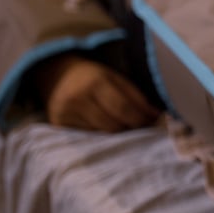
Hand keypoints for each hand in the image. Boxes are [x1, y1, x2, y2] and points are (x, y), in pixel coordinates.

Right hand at [35, 54, 158, 131]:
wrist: (58, 76)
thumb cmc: (94, 77)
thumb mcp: (115, 77)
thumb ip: (135, 95)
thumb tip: (155, 115)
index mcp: (95, 81)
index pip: (124, 107)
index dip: (141, 117)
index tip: (154, 120)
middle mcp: (78, 98)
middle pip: (113, 125)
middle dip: (132, 127)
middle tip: (143, 126)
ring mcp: (65, 113)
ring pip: (102, 133)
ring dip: (119, 133)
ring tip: (126, 126)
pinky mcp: (58, 125)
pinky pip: (88, 136)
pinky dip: (102, 134)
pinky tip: (107, 128)